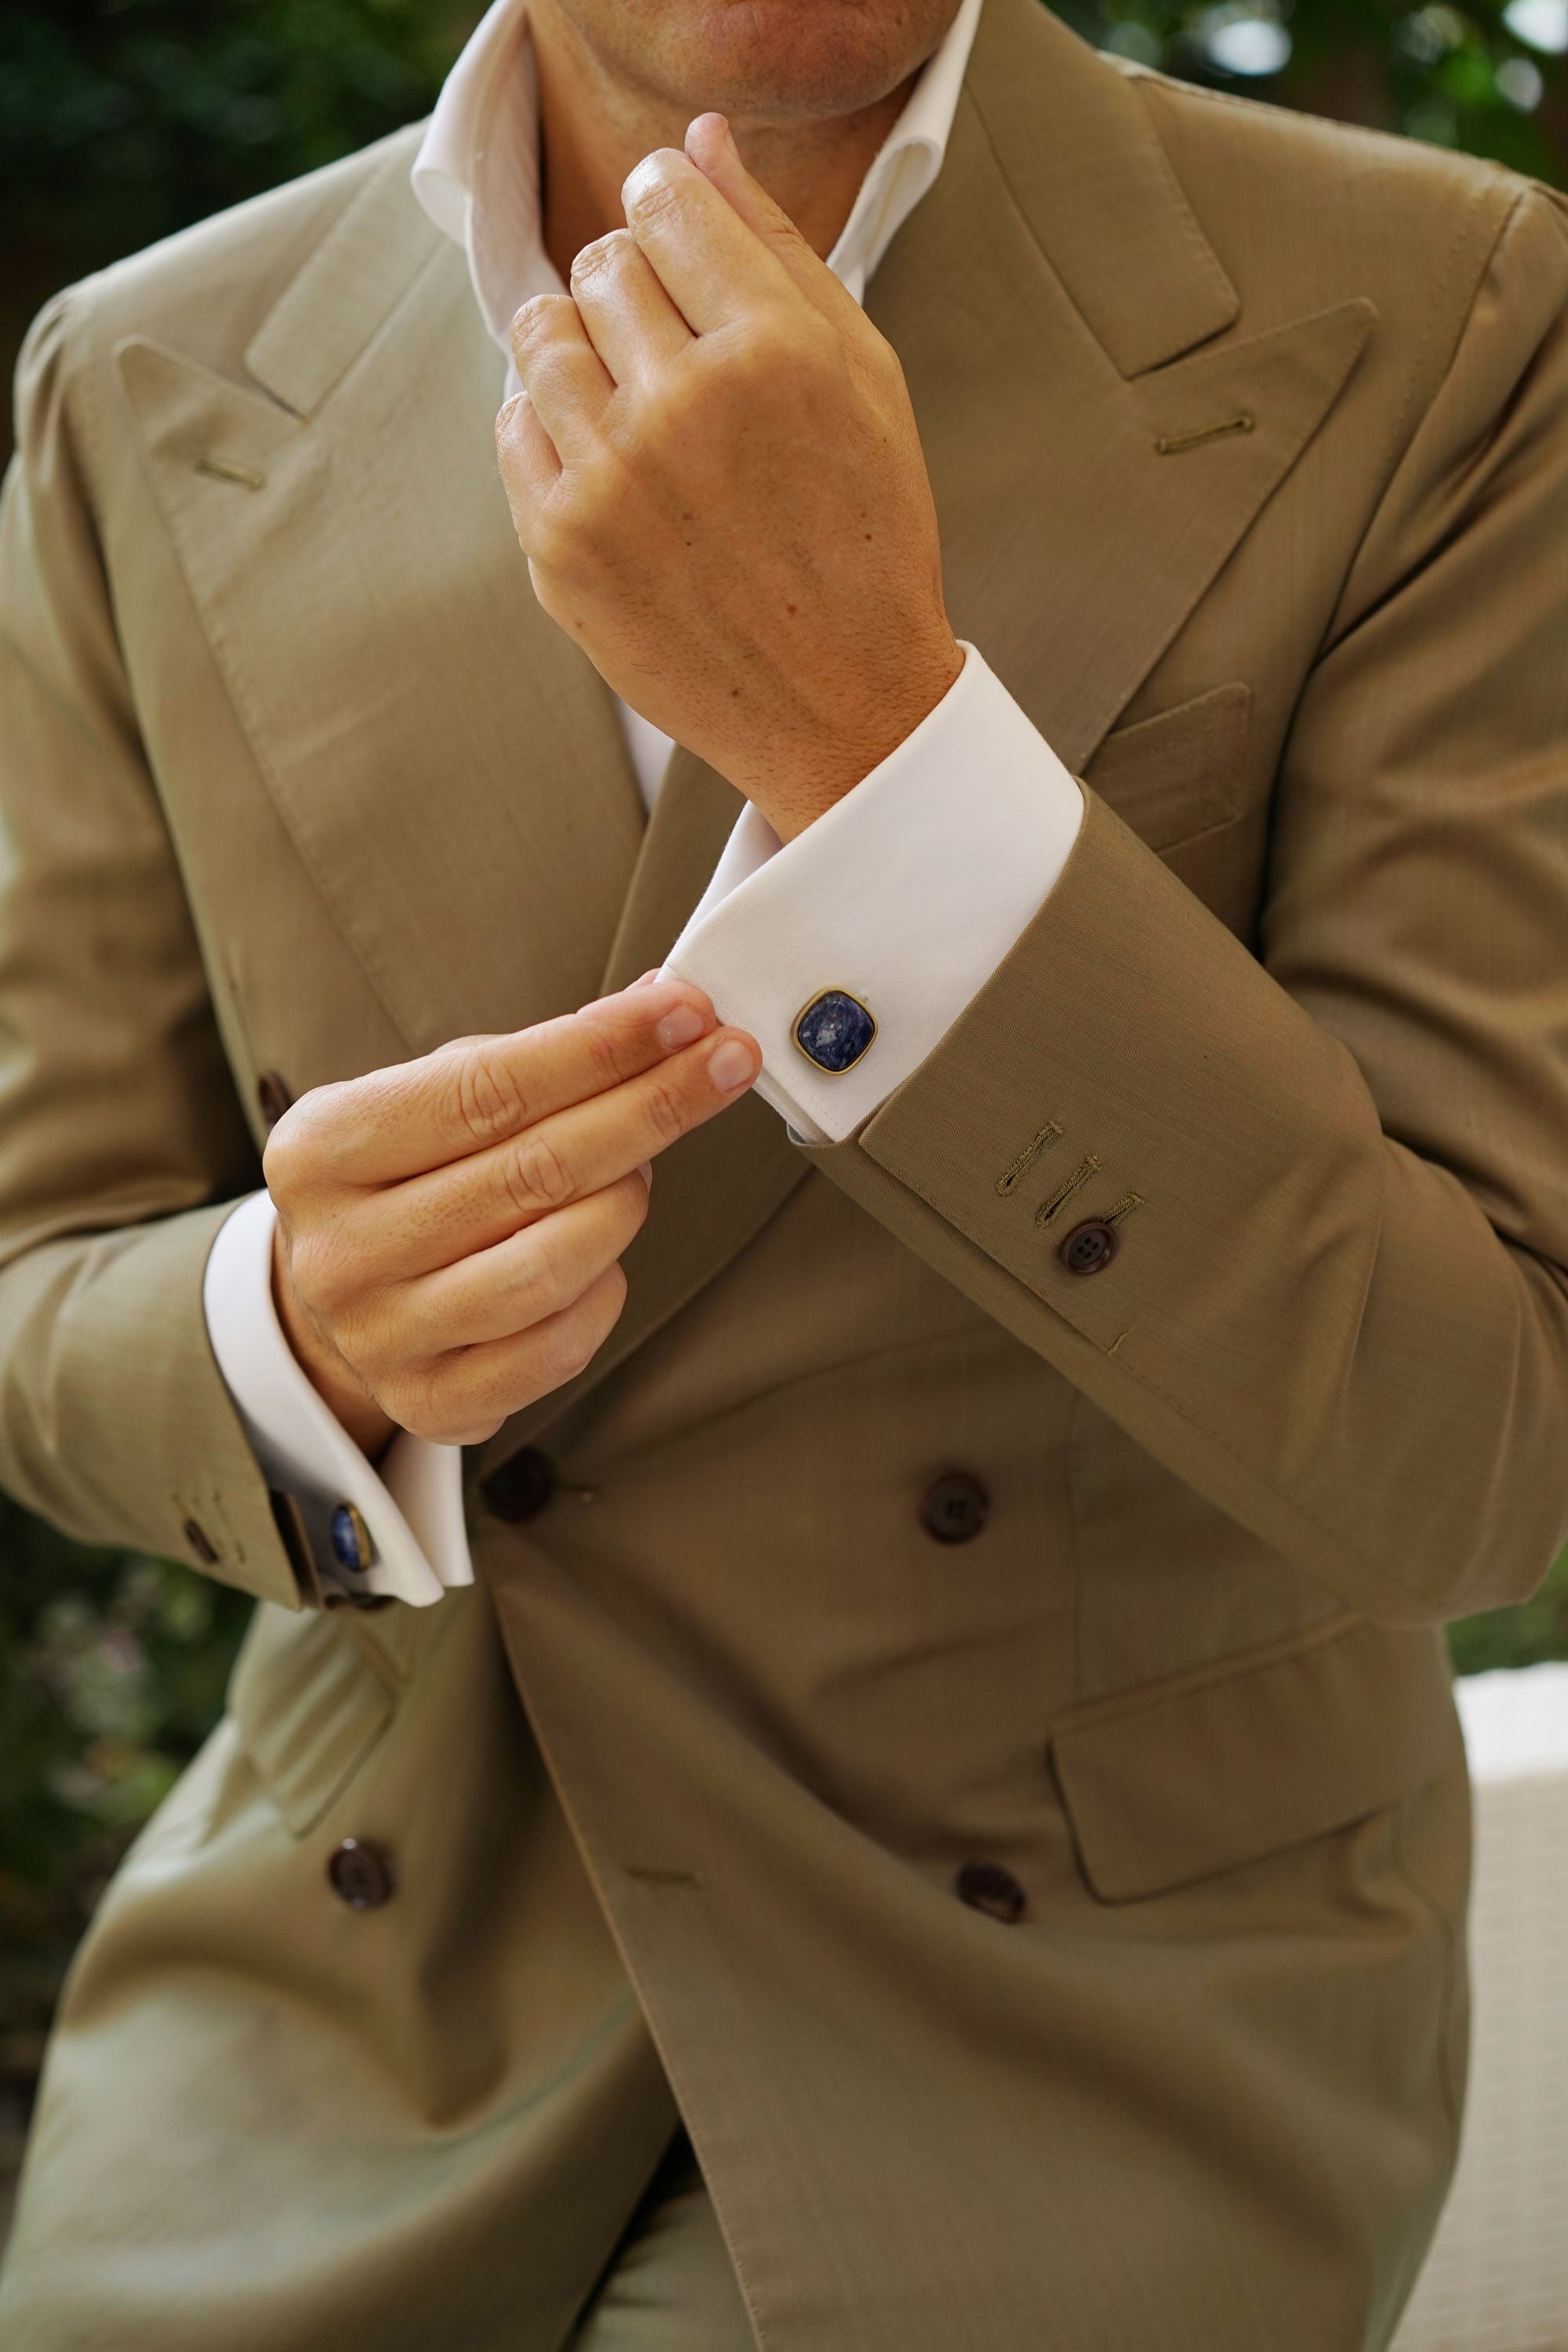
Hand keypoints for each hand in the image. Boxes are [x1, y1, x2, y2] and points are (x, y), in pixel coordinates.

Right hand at [263, 978, 758, 1456]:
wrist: (343, 1296)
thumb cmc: (409, 1175)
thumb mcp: (433, 1096)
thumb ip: (535, 1058)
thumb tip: (662, 1012)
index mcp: (320, 1150)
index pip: (486, 1090)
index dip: (599, 1049)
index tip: (685, 1013)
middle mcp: (338, 1251)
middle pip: (532, 1173)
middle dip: (650, 1107)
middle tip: (727, 1062)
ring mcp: (379, 1338)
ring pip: (550, 1267)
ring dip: (626, 1203)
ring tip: (645, 1168)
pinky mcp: (429, 1403)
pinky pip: (558, 1347)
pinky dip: (605, 1290)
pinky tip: (606, 1255)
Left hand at [496, 112, 962, 843]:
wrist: (843, 704)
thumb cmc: (865, 533)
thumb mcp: (864, 378)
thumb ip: (779, 248)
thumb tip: (699, 143)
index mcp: (772, 350)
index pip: (663, 200)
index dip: (670, 212)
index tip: (685, 252)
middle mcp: (684, 405)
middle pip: (600, 262)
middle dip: (636, 290)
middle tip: (682, 358)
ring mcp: (610, 479)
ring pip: (542, 333)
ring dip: (585, 351)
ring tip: (643, 408)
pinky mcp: (559, 545)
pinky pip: (514, 424)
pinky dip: (554, 428)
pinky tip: (618, 468)